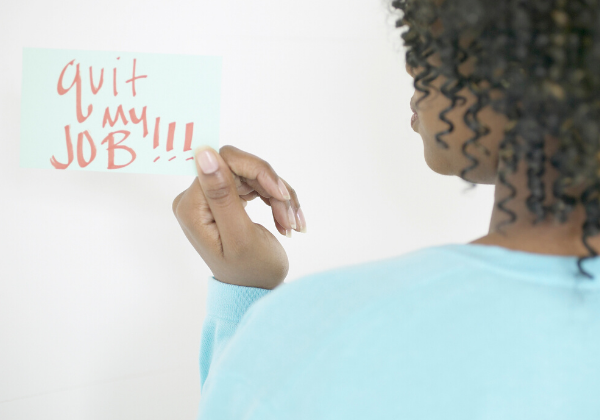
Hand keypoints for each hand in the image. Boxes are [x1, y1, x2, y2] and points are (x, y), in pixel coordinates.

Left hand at [171, 145, 304, 289]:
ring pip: (254, 174)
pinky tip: (287, 222)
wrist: (257, 289)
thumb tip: (203, 151)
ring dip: (279, 197)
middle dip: (271, 188)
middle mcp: (197, 197)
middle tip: (289, 217)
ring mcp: (212, 197)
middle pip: (241, 166)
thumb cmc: (250, 271)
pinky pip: (257, 184)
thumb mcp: (238, 235)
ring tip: (291, 225)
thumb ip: (222, 195)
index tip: (280, 195)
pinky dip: (277, 200)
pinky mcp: (228, 198)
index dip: (258, 172)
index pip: (225, 161)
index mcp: (192, 205)